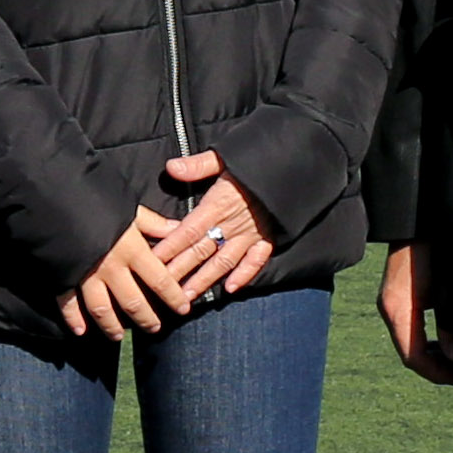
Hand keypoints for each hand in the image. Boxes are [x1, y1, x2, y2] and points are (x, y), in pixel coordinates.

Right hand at [60, 203, 210, 337]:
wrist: (54, 195)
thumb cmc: (96, 197)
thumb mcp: (129, 207)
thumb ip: (152, 223)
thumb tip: (177, 229)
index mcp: (132, 249)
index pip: (160, 280)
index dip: (174, 298)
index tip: (183, 309)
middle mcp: (112, 267)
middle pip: (133, 302)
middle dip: (146, 319)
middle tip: (154, 329)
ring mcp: (86, 274)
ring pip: (102, 309)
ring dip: (112, 325)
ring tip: (119, 336)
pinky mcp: (64, 275)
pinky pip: (68, 303)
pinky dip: (73, 318)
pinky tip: (80, 331)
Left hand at [153, 152, 278, 304]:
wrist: (300, 162)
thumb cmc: (260, 156)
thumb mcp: (227, 155)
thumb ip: (198, 165)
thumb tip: (171, 167)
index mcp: (219, 203)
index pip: (188, 230)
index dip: (170, 247)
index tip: (152, 262)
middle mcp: (233, 223)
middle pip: (201, 251)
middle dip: (180, 271)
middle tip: (162, 290)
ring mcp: (252, 233)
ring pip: (224, 261)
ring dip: (205, 280)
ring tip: (187, 297)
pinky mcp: (270, 237)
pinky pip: (256, 260)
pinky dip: (244, 275)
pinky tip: (230, 289)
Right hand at [377, 242, 452, 385]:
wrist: (418, 219)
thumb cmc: (437, 249)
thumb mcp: (449, 289)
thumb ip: (450, 324)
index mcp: (399, 309)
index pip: (413, 356)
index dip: (436, 373)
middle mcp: (389, 309)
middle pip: (408, 353)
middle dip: (433, 367)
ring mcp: (389, 302)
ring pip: (406, 342)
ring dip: (429, 355)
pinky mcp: (395, 296)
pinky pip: (407, 327)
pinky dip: (423, 339)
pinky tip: (442, 340)